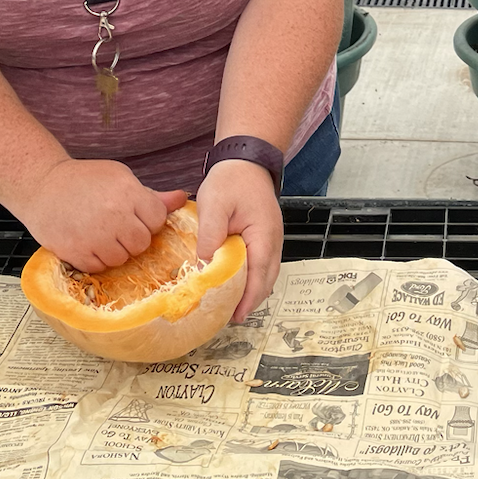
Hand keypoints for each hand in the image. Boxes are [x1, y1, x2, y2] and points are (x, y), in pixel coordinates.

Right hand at [6, 158, 187, 273]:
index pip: (157, 220)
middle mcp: (114, 215)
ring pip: (122, 258)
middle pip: (141, 243)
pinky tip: (88, 242)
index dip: (148, 221)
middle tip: (116, 227)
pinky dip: (96, 259)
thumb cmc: (84, 179)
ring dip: (114, 250)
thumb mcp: (120, 177)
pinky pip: (99, 267)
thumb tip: (183, 199)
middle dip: (133, 238)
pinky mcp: (76, 252)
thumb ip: (152, 195)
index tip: (135, 216)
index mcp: (128, 192)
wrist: (42, 185)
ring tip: (100, 233)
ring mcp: (94, 236)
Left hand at [196, 160, 282, 322]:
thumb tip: (204, 266)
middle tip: (228, 318)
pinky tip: (235, 285)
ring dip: (251, 292)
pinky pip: (261, 265)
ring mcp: (271, 239)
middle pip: (266, 280)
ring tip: (230, 307)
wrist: (245, 160)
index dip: (248, 299)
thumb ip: (210, 235)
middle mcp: (273, 241)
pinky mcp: (264, 237)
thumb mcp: (214, 204)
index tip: (235, 316)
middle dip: (250, 301)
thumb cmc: (231, 180)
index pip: (259, 276)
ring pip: (265, 275)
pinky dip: (251, 279)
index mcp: (264, 236)